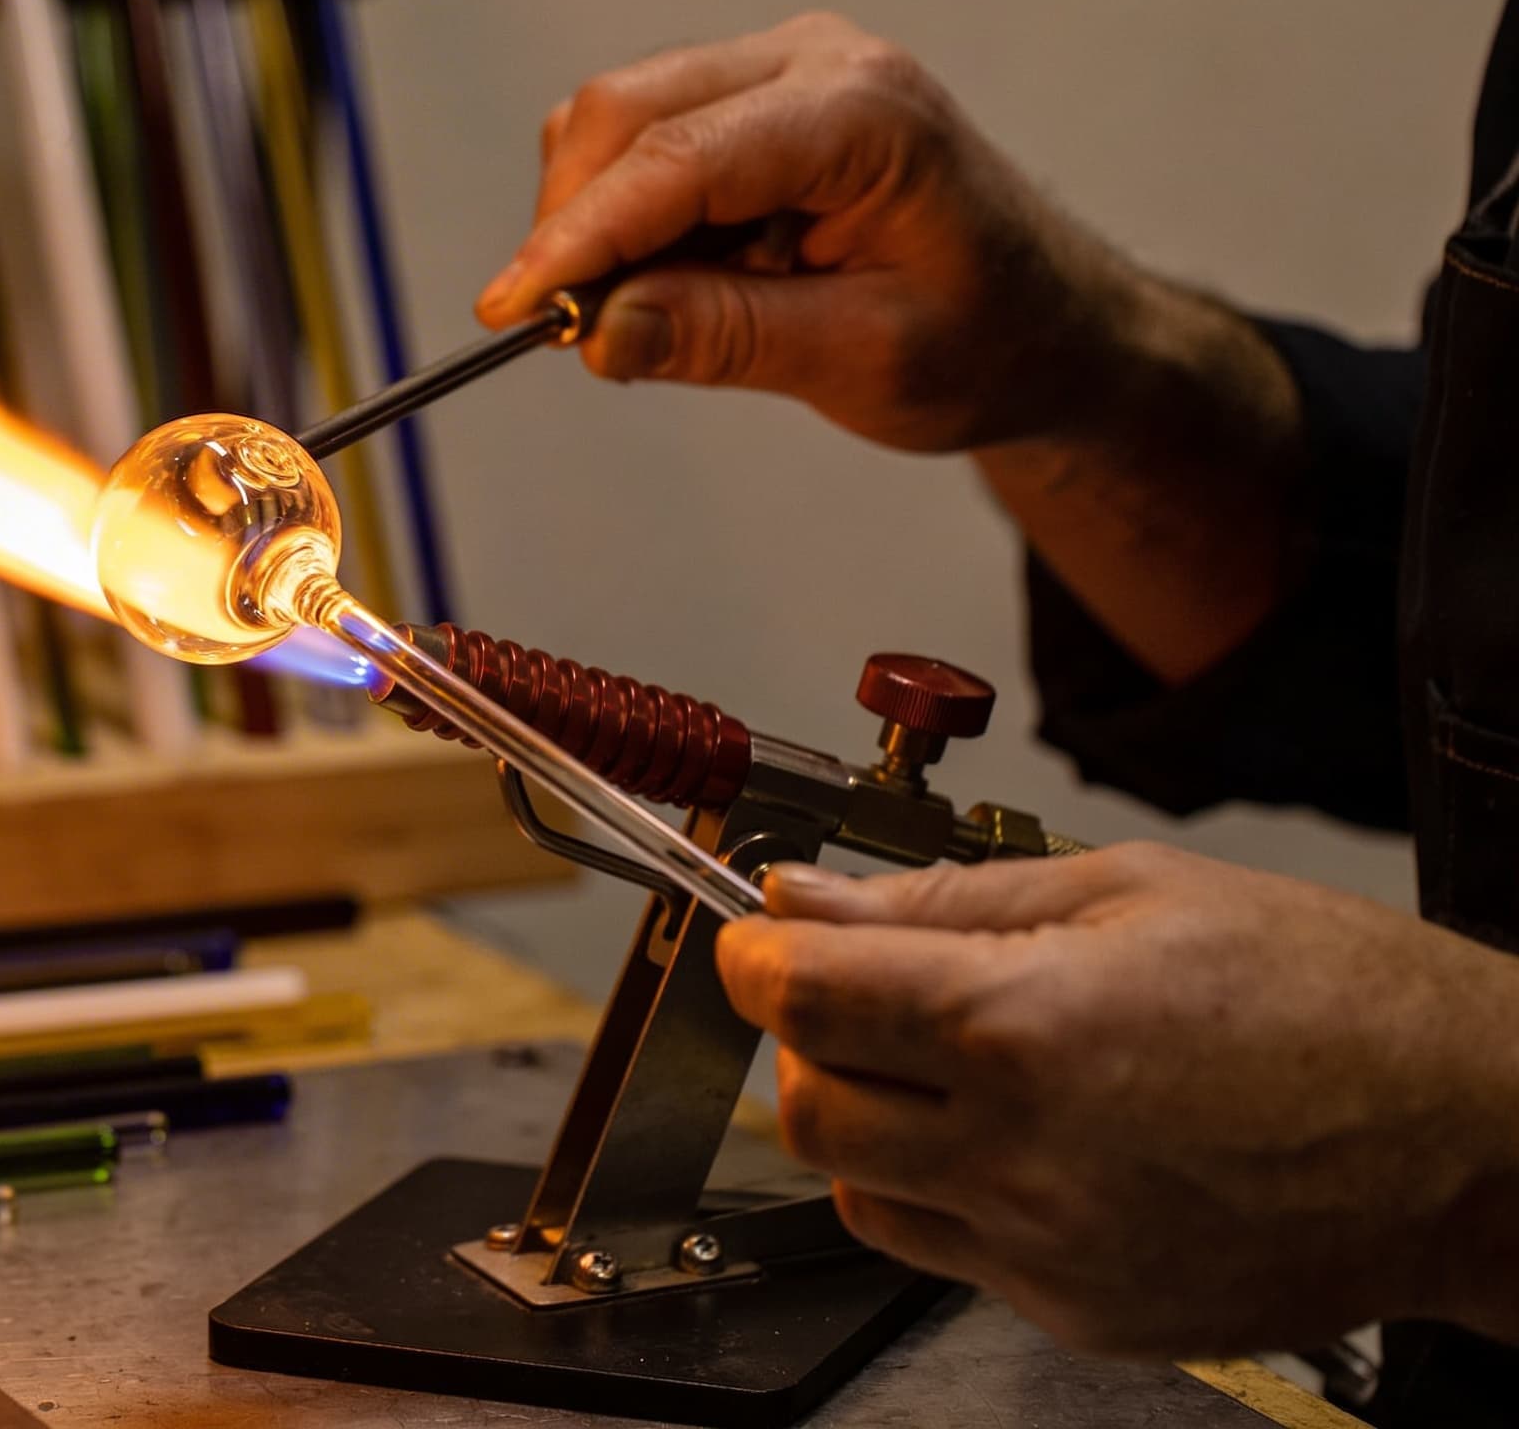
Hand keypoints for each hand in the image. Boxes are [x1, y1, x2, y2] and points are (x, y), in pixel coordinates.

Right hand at [485, 13, 1303, 681]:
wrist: (1049, 324)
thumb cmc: (987, 340)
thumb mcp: (866, 362)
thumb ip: (728, 340)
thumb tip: (599, 332)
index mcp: (865, 115)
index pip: (678, 159)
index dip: (578, 236)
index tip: (511, 308)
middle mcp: (819, 63)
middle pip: (626, 112)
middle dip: (573, 224)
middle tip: (564, 334)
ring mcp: (785, 69)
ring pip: (619, 119)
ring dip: (598, 223)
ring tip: (652, 317)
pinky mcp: (757, 97)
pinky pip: (645, 137)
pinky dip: (628, 215)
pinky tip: (678, 280)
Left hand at [712, 846, 1518, 1356]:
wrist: (1473, 1141)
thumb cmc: (1333, 998)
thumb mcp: (1131, 891)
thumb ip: (942, 899)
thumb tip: (808, 896)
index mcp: (1028, 1026)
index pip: (799, 996)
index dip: (756, 952)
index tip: (763, 933)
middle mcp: (1023, 1154)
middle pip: (805, 1102)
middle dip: (810, 1037)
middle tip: (869, 989)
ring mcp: (1049, 1250)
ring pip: (861, 1184)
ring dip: (874, 1116)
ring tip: (972, 1064)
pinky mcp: (1079, 1312)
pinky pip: (946, 1247)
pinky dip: (950, 1186)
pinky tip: (1037, 1135)